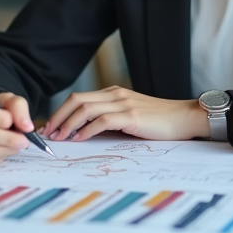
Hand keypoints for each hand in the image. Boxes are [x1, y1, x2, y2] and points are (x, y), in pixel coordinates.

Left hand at [40, 86, 209, 142]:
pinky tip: (79, 140)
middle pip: (76, 100)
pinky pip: (101, 120)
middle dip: (58, 117)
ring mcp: (123, 103)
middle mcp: (116, 94)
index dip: (61, 112)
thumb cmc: (160, 121)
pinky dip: (86, 130)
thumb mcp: (131, 116)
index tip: (50, 127)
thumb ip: (110, 120)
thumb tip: (84, 134)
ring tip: (59, 138)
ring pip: (85, 109)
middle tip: (47, 134)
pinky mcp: (132, 116)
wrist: (185, 117)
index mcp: (114, 92)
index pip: (79, 98)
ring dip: (67, 124)